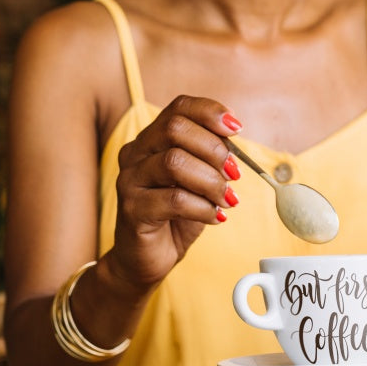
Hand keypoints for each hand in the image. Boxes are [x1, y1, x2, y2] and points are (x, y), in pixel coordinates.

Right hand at [106, 95, 242, 291]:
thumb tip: (234, 141)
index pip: (179, 107)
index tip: (237, 129)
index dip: (210, 112)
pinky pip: (175, 200)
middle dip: (214, 148)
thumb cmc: (176, 215)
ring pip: (174, 162)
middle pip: (175, 129)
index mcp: (151, 139)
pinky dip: (204, 208)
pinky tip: (215, 217)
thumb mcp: (199, 180)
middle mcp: (135, 153)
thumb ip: (211, 158)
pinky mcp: (132, 209)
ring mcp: (129, 180)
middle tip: (234, 173)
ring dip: (211, 181)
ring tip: (228, 200)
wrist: (147, 257)